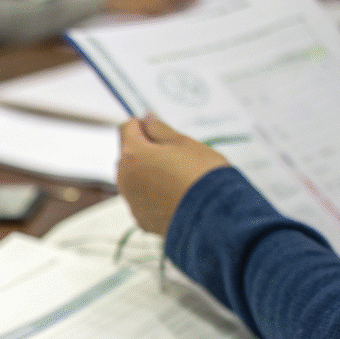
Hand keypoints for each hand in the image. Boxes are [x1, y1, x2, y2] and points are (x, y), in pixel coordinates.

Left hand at [116, 114, 227, 235]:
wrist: (214, 217)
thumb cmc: (201, 176)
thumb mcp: (184, 143)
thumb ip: (160, 129)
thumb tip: (146, 119)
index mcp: (133, 155)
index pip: (127, 128)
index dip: (142, 125)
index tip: (158, 129)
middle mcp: (125, 179)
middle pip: (128, 155)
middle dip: (144, 150)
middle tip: (173, 154)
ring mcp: (132, 202)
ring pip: (133, 179)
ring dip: (147, 173)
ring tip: (176, 176)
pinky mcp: (141, 219)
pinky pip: (142, 200)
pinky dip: (152, 195)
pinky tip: (174, 196)